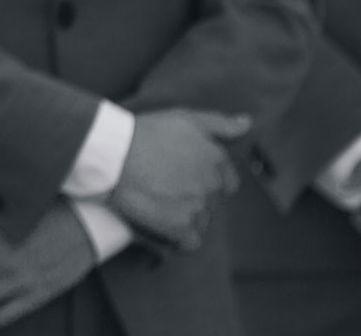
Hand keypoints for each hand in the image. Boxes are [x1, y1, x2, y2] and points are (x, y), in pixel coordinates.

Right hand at [106, 108, 249, 250]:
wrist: (113, 154)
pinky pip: (190, 242)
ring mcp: (198, 207)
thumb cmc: (144, 133)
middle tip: (165, 190)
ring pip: (201, 222)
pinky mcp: (181, 227)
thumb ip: (218, 123)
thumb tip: (246, 123)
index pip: (227, 183)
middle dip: (193, 199)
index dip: (205, 183)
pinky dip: (178, 239)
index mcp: (216, 159)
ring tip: (159, 206)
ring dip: (184, 218)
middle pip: (211, 203)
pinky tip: (162, 227)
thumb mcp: (183, 118)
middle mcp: (211, 184)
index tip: (181, 179)